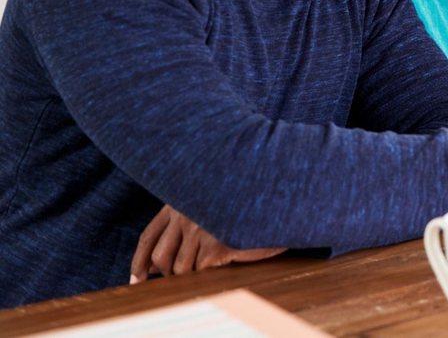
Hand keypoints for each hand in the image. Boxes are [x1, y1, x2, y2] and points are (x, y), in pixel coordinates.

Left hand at [130, 205, 285, 283]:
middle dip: (167, 273)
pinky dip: (208, 273)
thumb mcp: (205, 214)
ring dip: (191, 275)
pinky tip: (222, 264)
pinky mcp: (218, 243)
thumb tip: (154, 268)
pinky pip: (200, 270)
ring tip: (209, 267)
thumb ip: (180, 231)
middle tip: (181, 278)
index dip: (139, 261)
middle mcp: (186, 214)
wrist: (276, 202)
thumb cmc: (243, 210)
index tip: (137, 279)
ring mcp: (201, 228)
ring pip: (179, 268)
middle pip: (160, 257)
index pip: (148, 237)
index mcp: (178, 204)